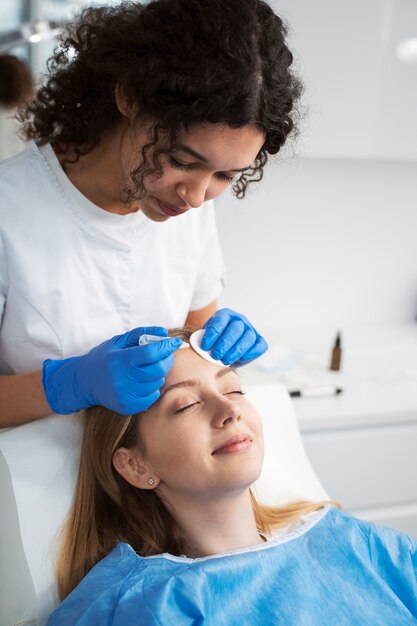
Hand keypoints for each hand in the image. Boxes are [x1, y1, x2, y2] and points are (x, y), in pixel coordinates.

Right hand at [42, 327, 182, 414]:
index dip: (166, 347)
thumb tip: (163, 331)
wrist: (84, 382)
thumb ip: (141, 334)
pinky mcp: (127, 407)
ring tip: (147, 369)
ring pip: (156, 383)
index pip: (151, 353)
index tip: (175, 342)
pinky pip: (152, 397)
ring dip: (158, 374)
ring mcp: (124, 395)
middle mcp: (121, 379)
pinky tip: (143, 382)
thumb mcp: (119, 341)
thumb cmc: (104, 358)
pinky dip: (153, 388)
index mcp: (119, 360)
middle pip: (157, 370)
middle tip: (165, 355)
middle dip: (166, 360)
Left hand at [201, 308, 267, 365]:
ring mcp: (251, 329)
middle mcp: (240, 320)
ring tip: (225, 360)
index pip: (220, 321)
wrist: (223, 348)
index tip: (205, 346)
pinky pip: (259, 346)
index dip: (213, 334)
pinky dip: (250, 353)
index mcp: (225, 315)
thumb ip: (202, 340)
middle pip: (235, 329)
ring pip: (247, 338)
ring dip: (236, 351)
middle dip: (224, 343)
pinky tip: (240, 359)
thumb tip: (194, 346)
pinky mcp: (259, 341)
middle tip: (216, 355)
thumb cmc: (213, 343)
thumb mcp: (206, 338)